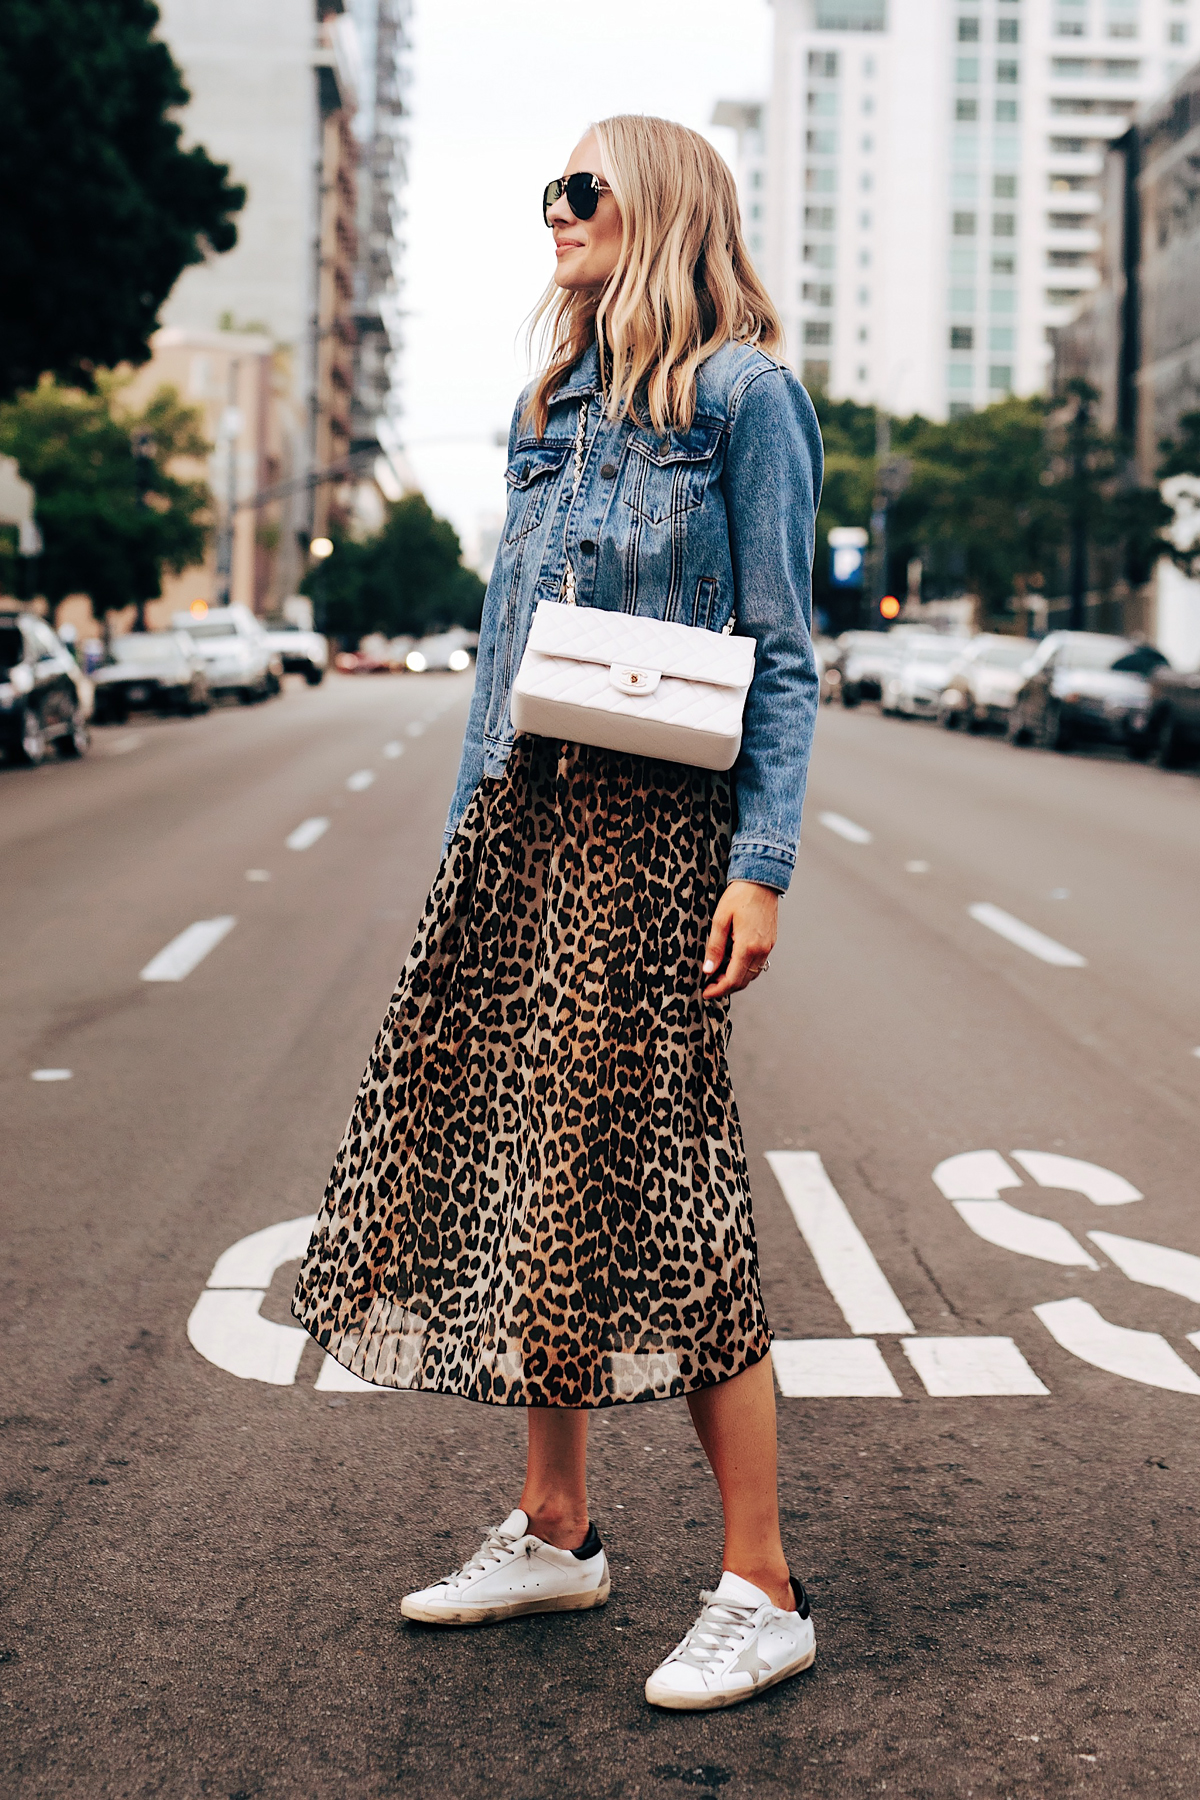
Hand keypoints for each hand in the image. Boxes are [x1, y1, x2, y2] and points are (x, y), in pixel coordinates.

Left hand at [701, 880, 778, 999]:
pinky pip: (757, 964)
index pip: (732, 979)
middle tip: (709, 985)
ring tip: (717, 974)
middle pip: (743, 981)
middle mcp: (761, 950)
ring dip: (735, 979)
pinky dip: (744, 970)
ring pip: (751, 975)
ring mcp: (768, 947)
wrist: (761, 880)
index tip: (705, 993)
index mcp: (748, 946)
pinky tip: (731, 963)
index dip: (718, 990)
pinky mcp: (770, 942)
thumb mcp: (720, 920)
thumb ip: (715, 947)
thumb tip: (708, 970)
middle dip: (725, 987)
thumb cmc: (739, 896)